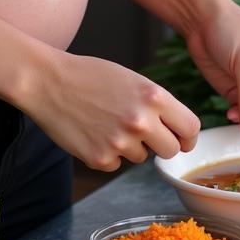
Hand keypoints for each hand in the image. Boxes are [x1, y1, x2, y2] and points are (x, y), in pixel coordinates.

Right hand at [23, 51, 199, 171]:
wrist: (48, 81)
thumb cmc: (91, 75)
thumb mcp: (133, 80)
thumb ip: (157, 104)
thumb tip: (176, 131)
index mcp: (154, 97)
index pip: (191, 127)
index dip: (187, 136)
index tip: (182, 138)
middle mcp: (141, 121)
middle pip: (171, 150)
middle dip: (161, 144)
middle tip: (144, 133)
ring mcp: (120, 142)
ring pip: (141, 157)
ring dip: (131, 146)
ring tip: (108, 123)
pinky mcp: (99, 159)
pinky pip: (116, 164)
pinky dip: (107, 153)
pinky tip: (93, 132)